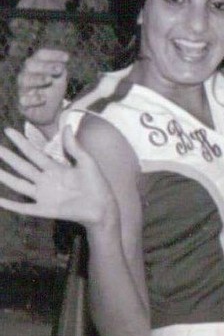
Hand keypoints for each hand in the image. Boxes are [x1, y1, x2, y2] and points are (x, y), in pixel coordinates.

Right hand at [0, 127, 117, 229]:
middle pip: (22, 166)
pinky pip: (23, 207)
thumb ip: (74, 147)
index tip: (8, 130)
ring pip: (18, 184)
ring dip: (4, 177)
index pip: (33, 153)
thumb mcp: (87, 163)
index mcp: (55, 168)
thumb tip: (67, 126)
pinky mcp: (44, 209)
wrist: (103, 207)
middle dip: (8, 156)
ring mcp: (43, 195)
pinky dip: (10, 204)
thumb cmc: (97, 185)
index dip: (21, 142)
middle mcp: (45, 180)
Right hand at [18, 48, 69, 134]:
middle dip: (45, 66)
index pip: (40, 55)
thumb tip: (62, 61)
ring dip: (38, 79)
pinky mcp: (23, 104)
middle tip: (59, 69)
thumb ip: (60, 70)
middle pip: (30, 65)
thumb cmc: (52, 91)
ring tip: (50, 80)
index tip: (67, 58)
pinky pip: (24, 100)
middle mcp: (27, 75)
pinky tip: (43, 98)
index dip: (52, 55)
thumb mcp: (59, 79)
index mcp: (36, 66)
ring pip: (25, 80)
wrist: (50, 113)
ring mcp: (23, 89)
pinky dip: (33, 99)